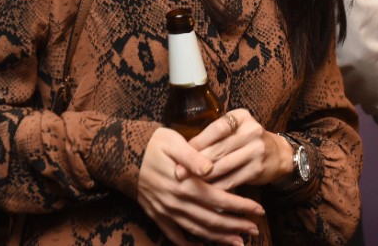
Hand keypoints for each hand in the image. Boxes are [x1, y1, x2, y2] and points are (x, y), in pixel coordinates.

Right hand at [138, 126, 263, 245]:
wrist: (118, 154)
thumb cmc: (151, 144)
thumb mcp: (173, 142)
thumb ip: (193, 157)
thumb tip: (211, 169)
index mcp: (184, 184)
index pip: (219, 200)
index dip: (240, 207)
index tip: (258, 210)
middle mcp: (176, 202)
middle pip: (212, 220)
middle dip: (235, 227)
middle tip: (255, 230)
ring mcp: (165, 211)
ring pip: (197, 230)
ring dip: (219, 238)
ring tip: (238, 242)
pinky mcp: (156, 214)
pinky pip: (174, 234)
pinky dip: (188, 243)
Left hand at [182, 109, 294, 189]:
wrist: (277, 154)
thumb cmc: (246, 141)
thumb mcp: (234, 129)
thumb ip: (213, 136)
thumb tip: (183, 150)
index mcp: (241, 117)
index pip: (217, 128)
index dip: (198, 141)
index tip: (181, 153)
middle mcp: (251, 131)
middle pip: (218, 148)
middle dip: (196, 162)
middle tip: (178, 172)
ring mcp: (256, 150)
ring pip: (223, 166)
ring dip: (204, 177)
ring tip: (188, 183)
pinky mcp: (257, 169)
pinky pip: (232, 180)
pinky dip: (217, 187)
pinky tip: (205, 192)